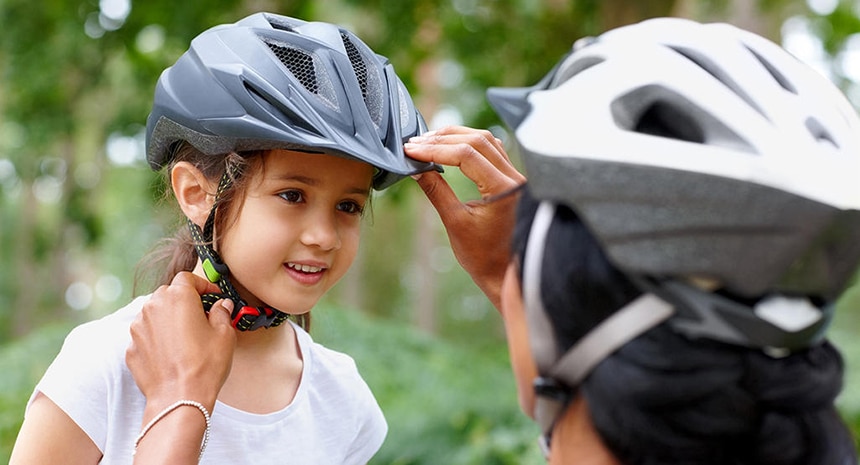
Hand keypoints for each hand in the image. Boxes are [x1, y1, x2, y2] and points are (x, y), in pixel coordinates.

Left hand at [126, 272, 235, 414]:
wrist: (179, 399)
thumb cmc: (204, 366)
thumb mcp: (225, 335)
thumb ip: (222, 313)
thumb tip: (222, 306)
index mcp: (178, 298)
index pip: (187, 278)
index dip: (202, 285)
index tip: (212, 296)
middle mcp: (153, 307)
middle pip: (169, 293)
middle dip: (184, 301)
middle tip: (201, 316)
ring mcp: (138, 328)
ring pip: (155, 313)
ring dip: (169, 318)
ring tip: (186, 336)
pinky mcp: (131, 347)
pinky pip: (146, 334)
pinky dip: (158, 337)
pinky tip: (172, 352)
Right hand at [405, 125, 525, 309]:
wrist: (505, 273)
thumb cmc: (483, 256)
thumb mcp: (454, 222)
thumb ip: (436, 190)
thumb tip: (416, 168)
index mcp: (503, 189)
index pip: (466, 154)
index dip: (435, 149)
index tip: (412, 150)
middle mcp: (514, 178)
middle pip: (477, 140)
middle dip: (443, 139)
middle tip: (415, 142)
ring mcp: (516, 177)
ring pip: (486, 141)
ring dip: (456, 136)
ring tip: (429, 140)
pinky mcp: (511, 180)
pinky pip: (492, 150)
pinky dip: (470, 144)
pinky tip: (452, 146)